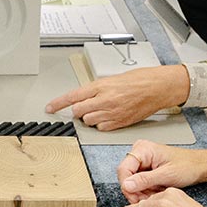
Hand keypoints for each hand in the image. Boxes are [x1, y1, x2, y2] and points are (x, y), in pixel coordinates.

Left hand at [44, 64, 186, 130]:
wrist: (157, 87)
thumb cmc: (138, 79)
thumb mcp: (111, 79)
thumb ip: (95, 89)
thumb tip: (81, 97)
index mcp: (100, 86)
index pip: (72, 96)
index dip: (58, 104)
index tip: (49, 108)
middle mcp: (105, 100)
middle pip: (78, 112)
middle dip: (78, 110)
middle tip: (86, 105)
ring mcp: (113, 113)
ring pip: (89, 121)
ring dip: (90, 117)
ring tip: (101, 109)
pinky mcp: (120, 122)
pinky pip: (102, 128)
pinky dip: (101, 124)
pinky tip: (109, 116)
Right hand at [116, 141, 206, 204]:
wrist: (200, 166)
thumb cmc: (188, 165)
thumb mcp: (167, 174)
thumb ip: (145, 180)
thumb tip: (127, 185)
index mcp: (143, 149)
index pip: (123, 169)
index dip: (127, 186)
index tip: (135, 198)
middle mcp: (140, 153)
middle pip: (126, 177)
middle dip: (136, 191)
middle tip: (147, 200)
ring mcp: (142, 162)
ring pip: (132, 182)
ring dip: (142, 193)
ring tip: (155, 196)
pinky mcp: (146, 170)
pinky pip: (139, 183)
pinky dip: (146, 191)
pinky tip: (156, 193)